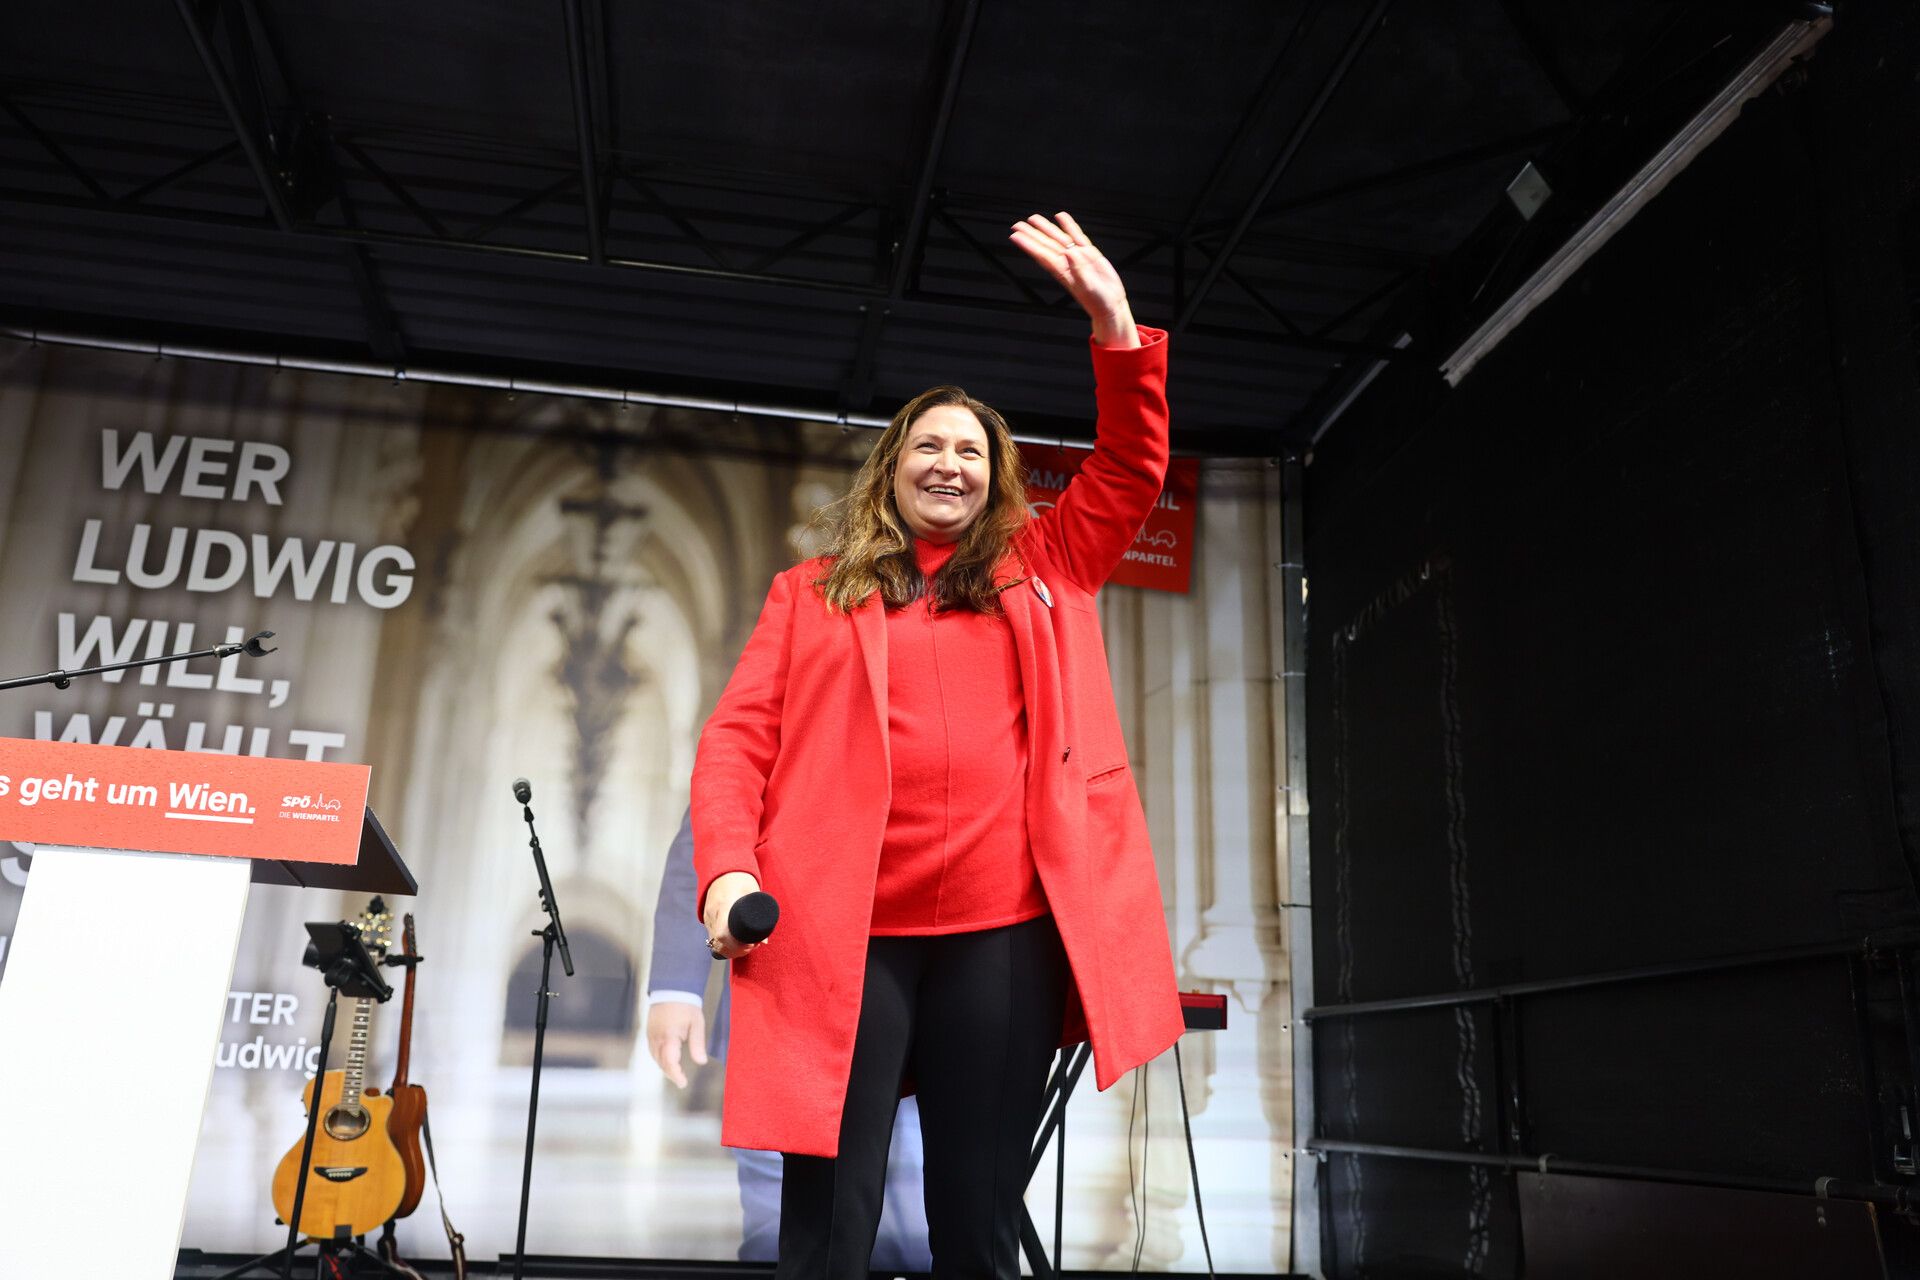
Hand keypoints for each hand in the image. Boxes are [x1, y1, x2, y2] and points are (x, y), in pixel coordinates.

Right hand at [645, 1001, 708, 1088]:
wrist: (672, 990)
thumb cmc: (686, 1006)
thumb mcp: (697, 1023)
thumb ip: (698, 1043)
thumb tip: (701, 1062)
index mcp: (669, 1036)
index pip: (670, 1061)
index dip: (676, 1074)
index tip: (683, 1083)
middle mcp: (657, 1038)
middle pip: (661, 1063)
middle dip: (671, 1074)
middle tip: (681, 1081)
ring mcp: (651, 1036)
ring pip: (655, 1058)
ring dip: (665, 1067)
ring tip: (676, 1074)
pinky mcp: (649, 1033)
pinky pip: (652, 1051)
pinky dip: (659, 1059)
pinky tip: (667, 1062)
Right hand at [702, 870, 764, 960]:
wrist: (723, 869)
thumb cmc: (741, 879)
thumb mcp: (753, 892)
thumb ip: (761, 914)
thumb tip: (764, 940)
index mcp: (724, 904)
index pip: (723, 934)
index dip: (736, 945)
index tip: (751, 945)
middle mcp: (713, 913)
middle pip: (719, 943)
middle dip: (737, 951)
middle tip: (753, 946)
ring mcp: (708, 917)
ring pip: (715, 944)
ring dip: (730, 950)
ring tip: (747, 946)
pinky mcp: (707, 919)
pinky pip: (713, 938)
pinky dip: (724, 946)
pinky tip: (735, 946)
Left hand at [1009, 212, 1139, 348]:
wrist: (1110, 305)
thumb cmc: (1098, 302)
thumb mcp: (1088, 288)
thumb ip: (1079, 270)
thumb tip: (1069, 253)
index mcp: (1063, 271)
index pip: (1042, 254)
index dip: (1028, 244)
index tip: (1016, 236)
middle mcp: (1067, 262)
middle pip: (1046, 244)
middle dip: (1032, 234)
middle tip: (1017, 225)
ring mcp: (1077, 257)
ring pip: (1058, 238)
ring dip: (1046, 228)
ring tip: (1034, 218)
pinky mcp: (1089, 254)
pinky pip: (1077, 236)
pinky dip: (1069, 226)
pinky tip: (1061, 217)